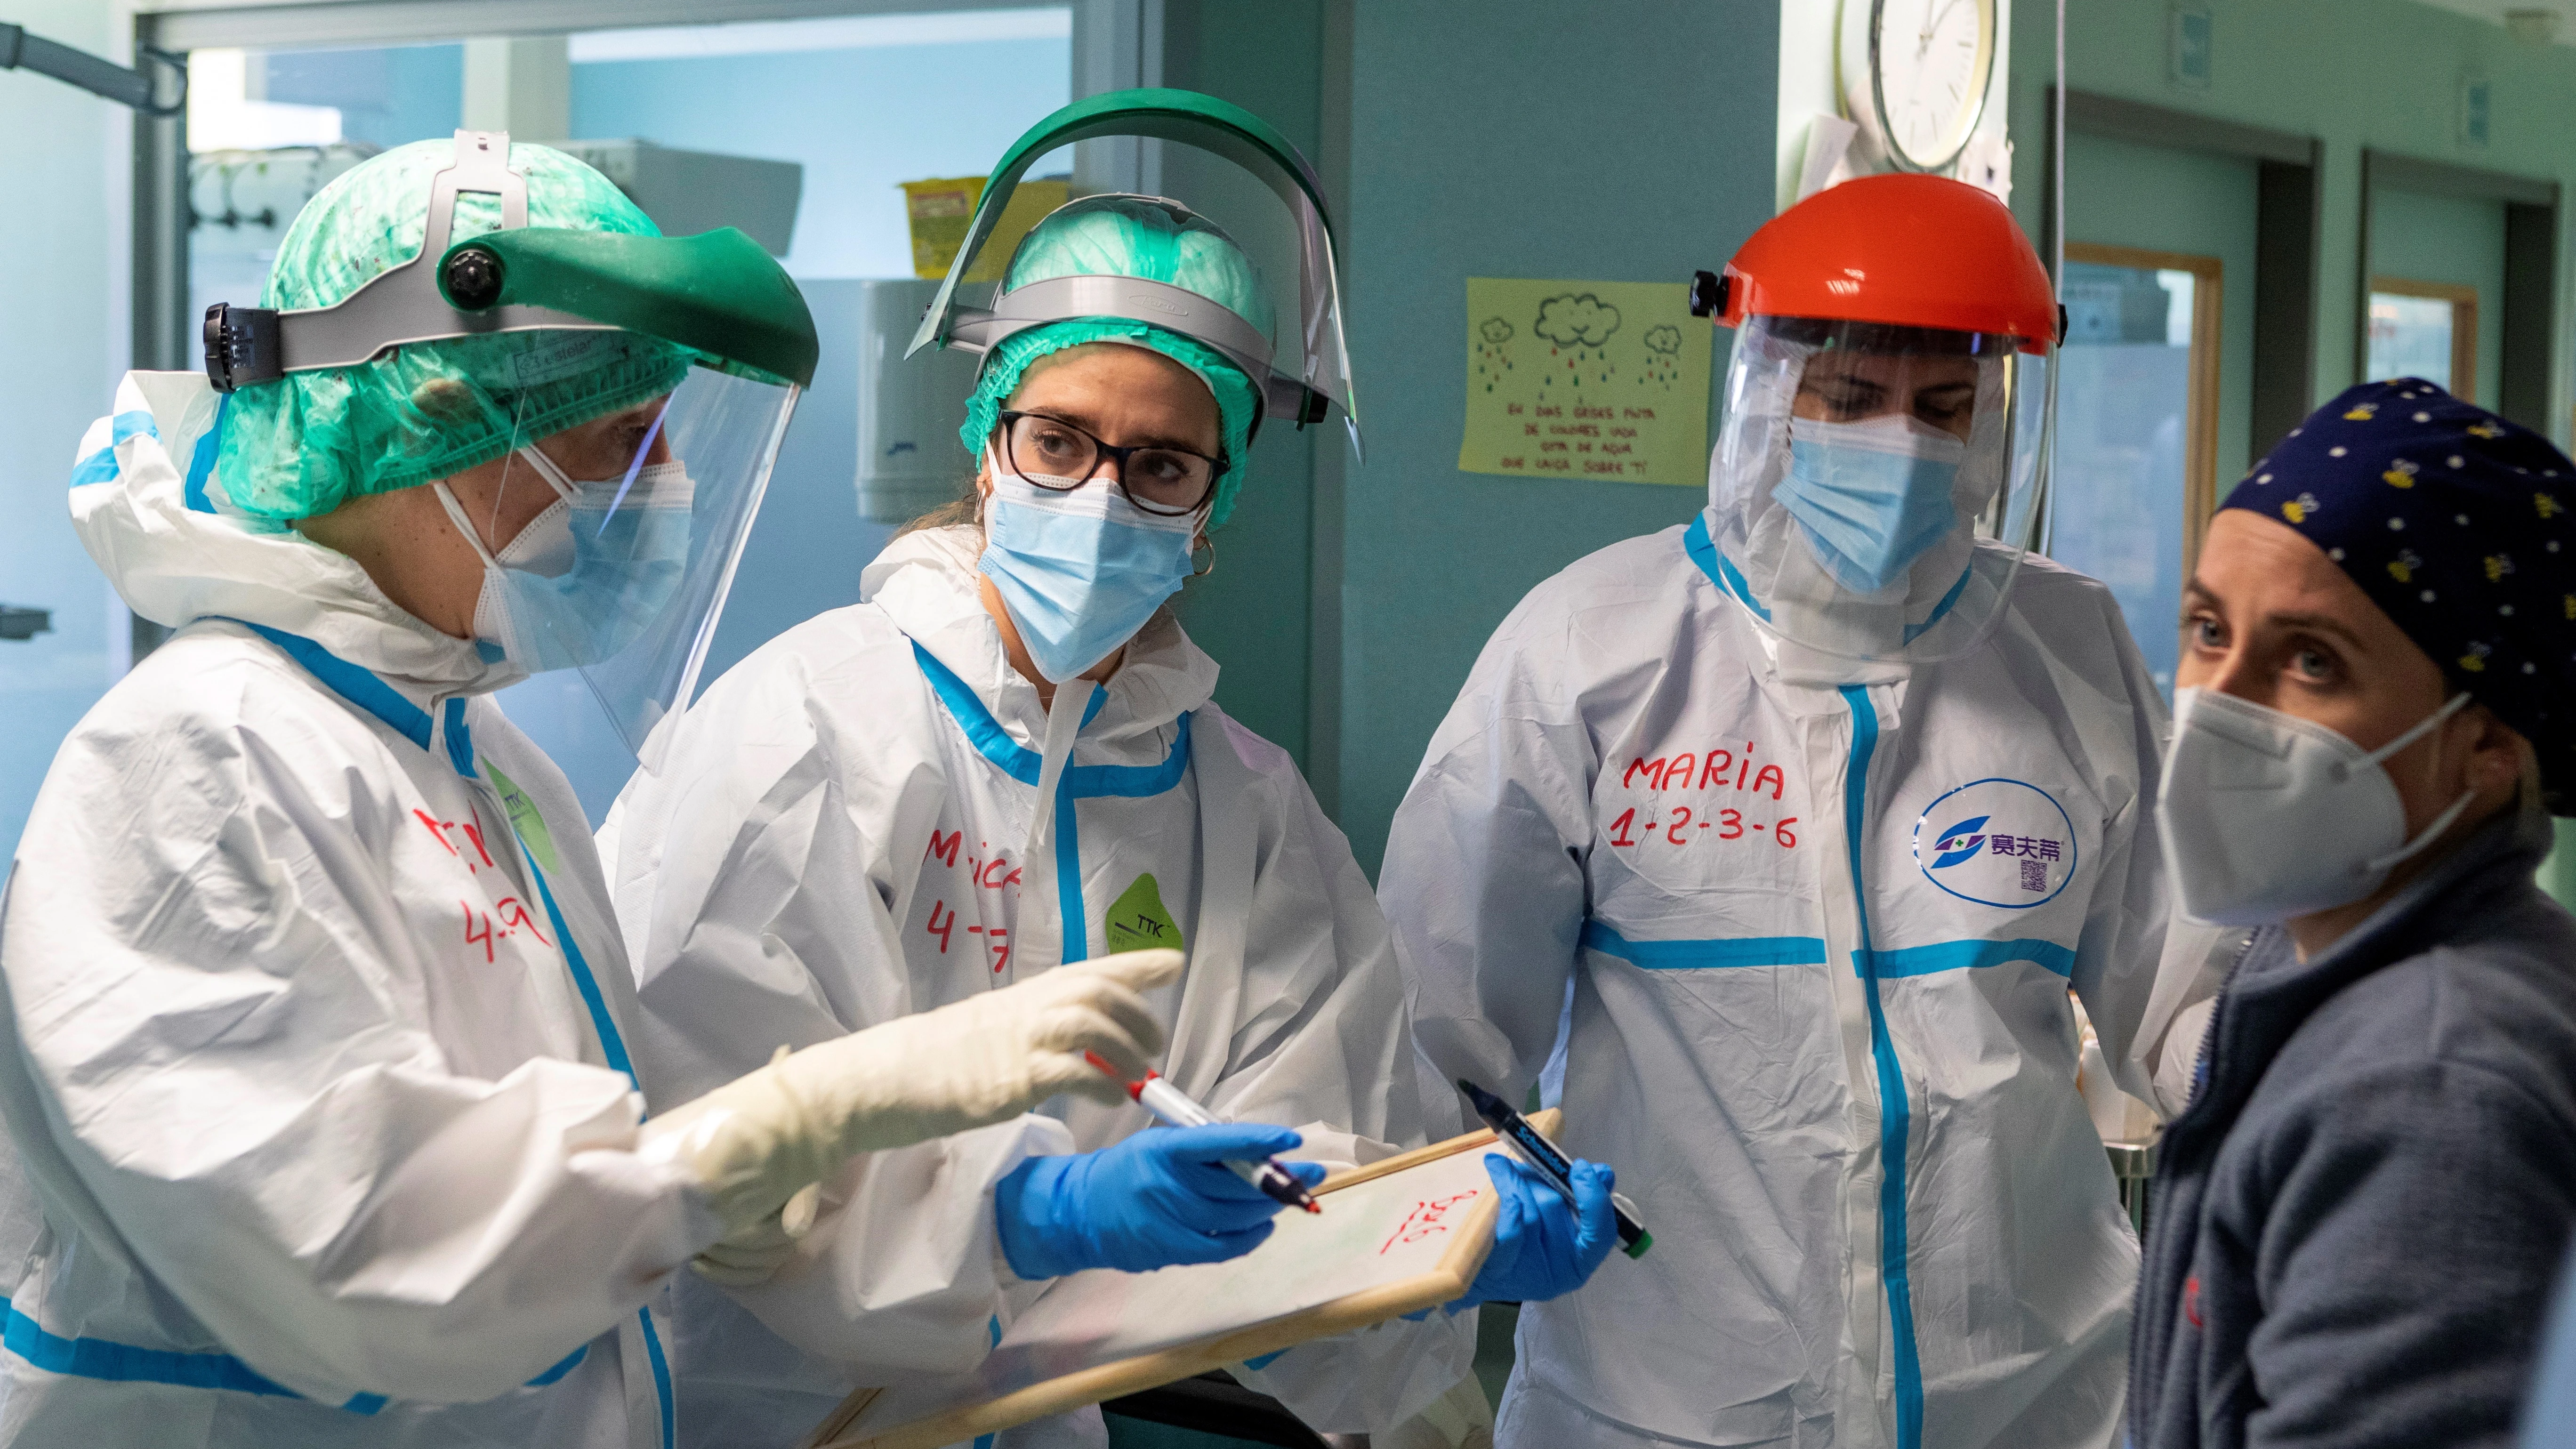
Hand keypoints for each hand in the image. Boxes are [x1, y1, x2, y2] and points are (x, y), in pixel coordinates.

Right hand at [641, 949, 1182, 1249]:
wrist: (866, 1083)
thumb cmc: (922, 1068)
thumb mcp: (979, 1039)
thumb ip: (1020, 1035)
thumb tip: (1061, 1048)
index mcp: (1015, 999)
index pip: (1086, 970)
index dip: (1133, 965)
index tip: (1172, 961)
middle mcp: (1019, 1011)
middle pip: (1098, 990)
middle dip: (1140, 1012)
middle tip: (1157, 1045)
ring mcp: (1012, 1043)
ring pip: (1092, 1022)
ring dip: (1129, 1046)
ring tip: (1142, 1075)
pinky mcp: (1005, 1080)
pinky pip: (1072, 1071)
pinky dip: (1104, 1081)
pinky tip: (1113, 1097)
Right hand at [994, 1124, 1328, 1279]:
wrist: (1081, 1211)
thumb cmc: (1132, 1169)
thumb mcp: (1161, 1144)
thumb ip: (1204, 1147)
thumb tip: (1260, 1152)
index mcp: (1163, 1149)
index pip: (1217, 1142)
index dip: (1258, 1140)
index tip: (1292, 1139)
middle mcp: (1164, 1185)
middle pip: (1235, 1185)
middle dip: (1280, 1180)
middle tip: (1312, 1174)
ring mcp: (1166, 1221)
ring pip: (1234, 1217)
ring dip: (1269, 1207)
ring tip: (1288, 1197)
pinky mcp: (1168, 1250)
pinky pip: (1222, 1247)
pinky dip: (1250, 1238)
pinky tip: (1264, 1226)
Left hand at [1445, 1155, 1617, 1310]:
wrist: (1473, 1269)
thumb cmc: (1516, 1235)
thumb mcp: (1547, 1210)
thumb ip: (1572, 1192)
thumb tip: (1602, 1172)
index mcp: (1580, 1258)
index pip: (1601, 1233)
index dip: (1595, 1200)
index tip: (1580, 1167)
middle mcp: (1561, 1270)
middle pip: (1560, 1213)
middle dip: (1544, 1181)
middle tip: (1534, 1160)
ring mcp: (1531, 1275)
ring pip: (1532, 1216)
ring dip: (1517, 1182)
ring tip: (1500, 1166)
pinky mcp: (1502, 1273)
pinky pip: (1510, 1235)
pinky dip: (1507, 1203)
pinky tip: (1497, 1174)